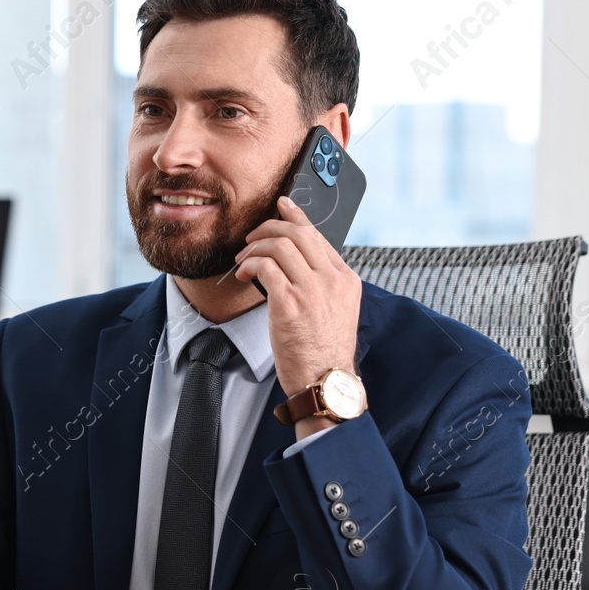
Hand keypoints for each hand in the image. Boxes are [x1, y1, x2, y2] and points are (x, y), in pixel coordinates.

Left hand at [233, 194, 362, 407]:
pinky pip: (265, 266)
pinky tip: (243, 274)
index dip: (295, 217)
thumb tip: (294, 264)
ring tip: (243, 260)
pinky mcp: (290, 303)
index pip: (319, 236)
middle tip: (252, 237)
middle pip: (298, 233)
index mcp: (346, 279)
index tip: (282, 207)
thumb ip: (322, 284)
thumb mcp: (336, 311)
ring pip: (279, 245)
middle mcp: (332, 279)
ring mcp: (312, 290)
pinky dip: (249, 264)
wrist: (326, 382)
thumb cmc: (324, 353)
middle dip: (269, 228)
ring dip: (254, 248)